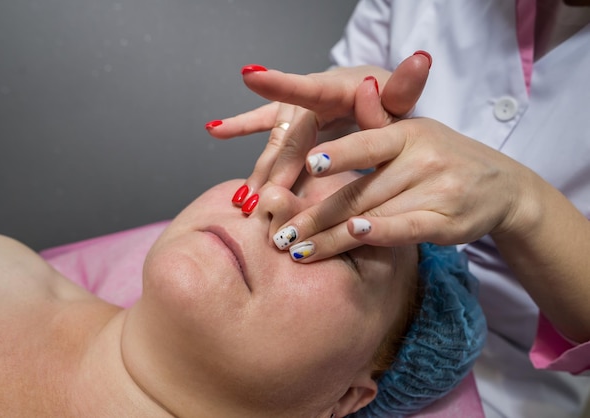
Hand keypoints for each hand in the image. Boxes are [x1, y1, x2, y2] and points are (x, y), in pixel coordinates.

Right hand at [205, 52, 430, 209]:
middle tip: (264, 200)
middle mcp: (309, 93)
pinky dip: (239, 127)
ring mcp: (296, 106)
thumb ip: (404, 89)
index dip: (280, 84)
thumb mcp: (401, 98)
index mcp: (336, 87)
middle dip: (276, 169)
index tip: (250, 75)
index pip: (308, 89)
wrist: (377, 93)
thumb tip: (420, 61)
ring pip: (274, 142)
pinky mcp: (288, 116)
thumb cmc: (389, 98)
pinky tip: (215, 131)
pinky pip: (261, 124)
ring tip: (245, 201)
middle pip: (288, 135)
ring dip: (260, 170)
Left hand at [273, 117, 533, 260]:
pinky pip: (407, 228)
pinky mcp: (447, 221)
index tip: (308, 163)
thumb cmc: (442, 157)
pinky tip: (352, 238)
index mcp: (408, 134)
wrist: (502, 186)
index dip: (339, 153)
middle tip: (279, 233)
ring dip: (331, 236)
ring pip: (374, 213)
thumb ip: (379, 120)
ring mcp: (437, 191)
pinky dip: (379, 233)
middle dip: (315, 215)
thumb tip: (360, 86)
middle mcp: (423, 159)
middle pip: (359, 190)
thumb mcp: (413, 133)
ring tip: (297, 250)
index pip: (367, 143)